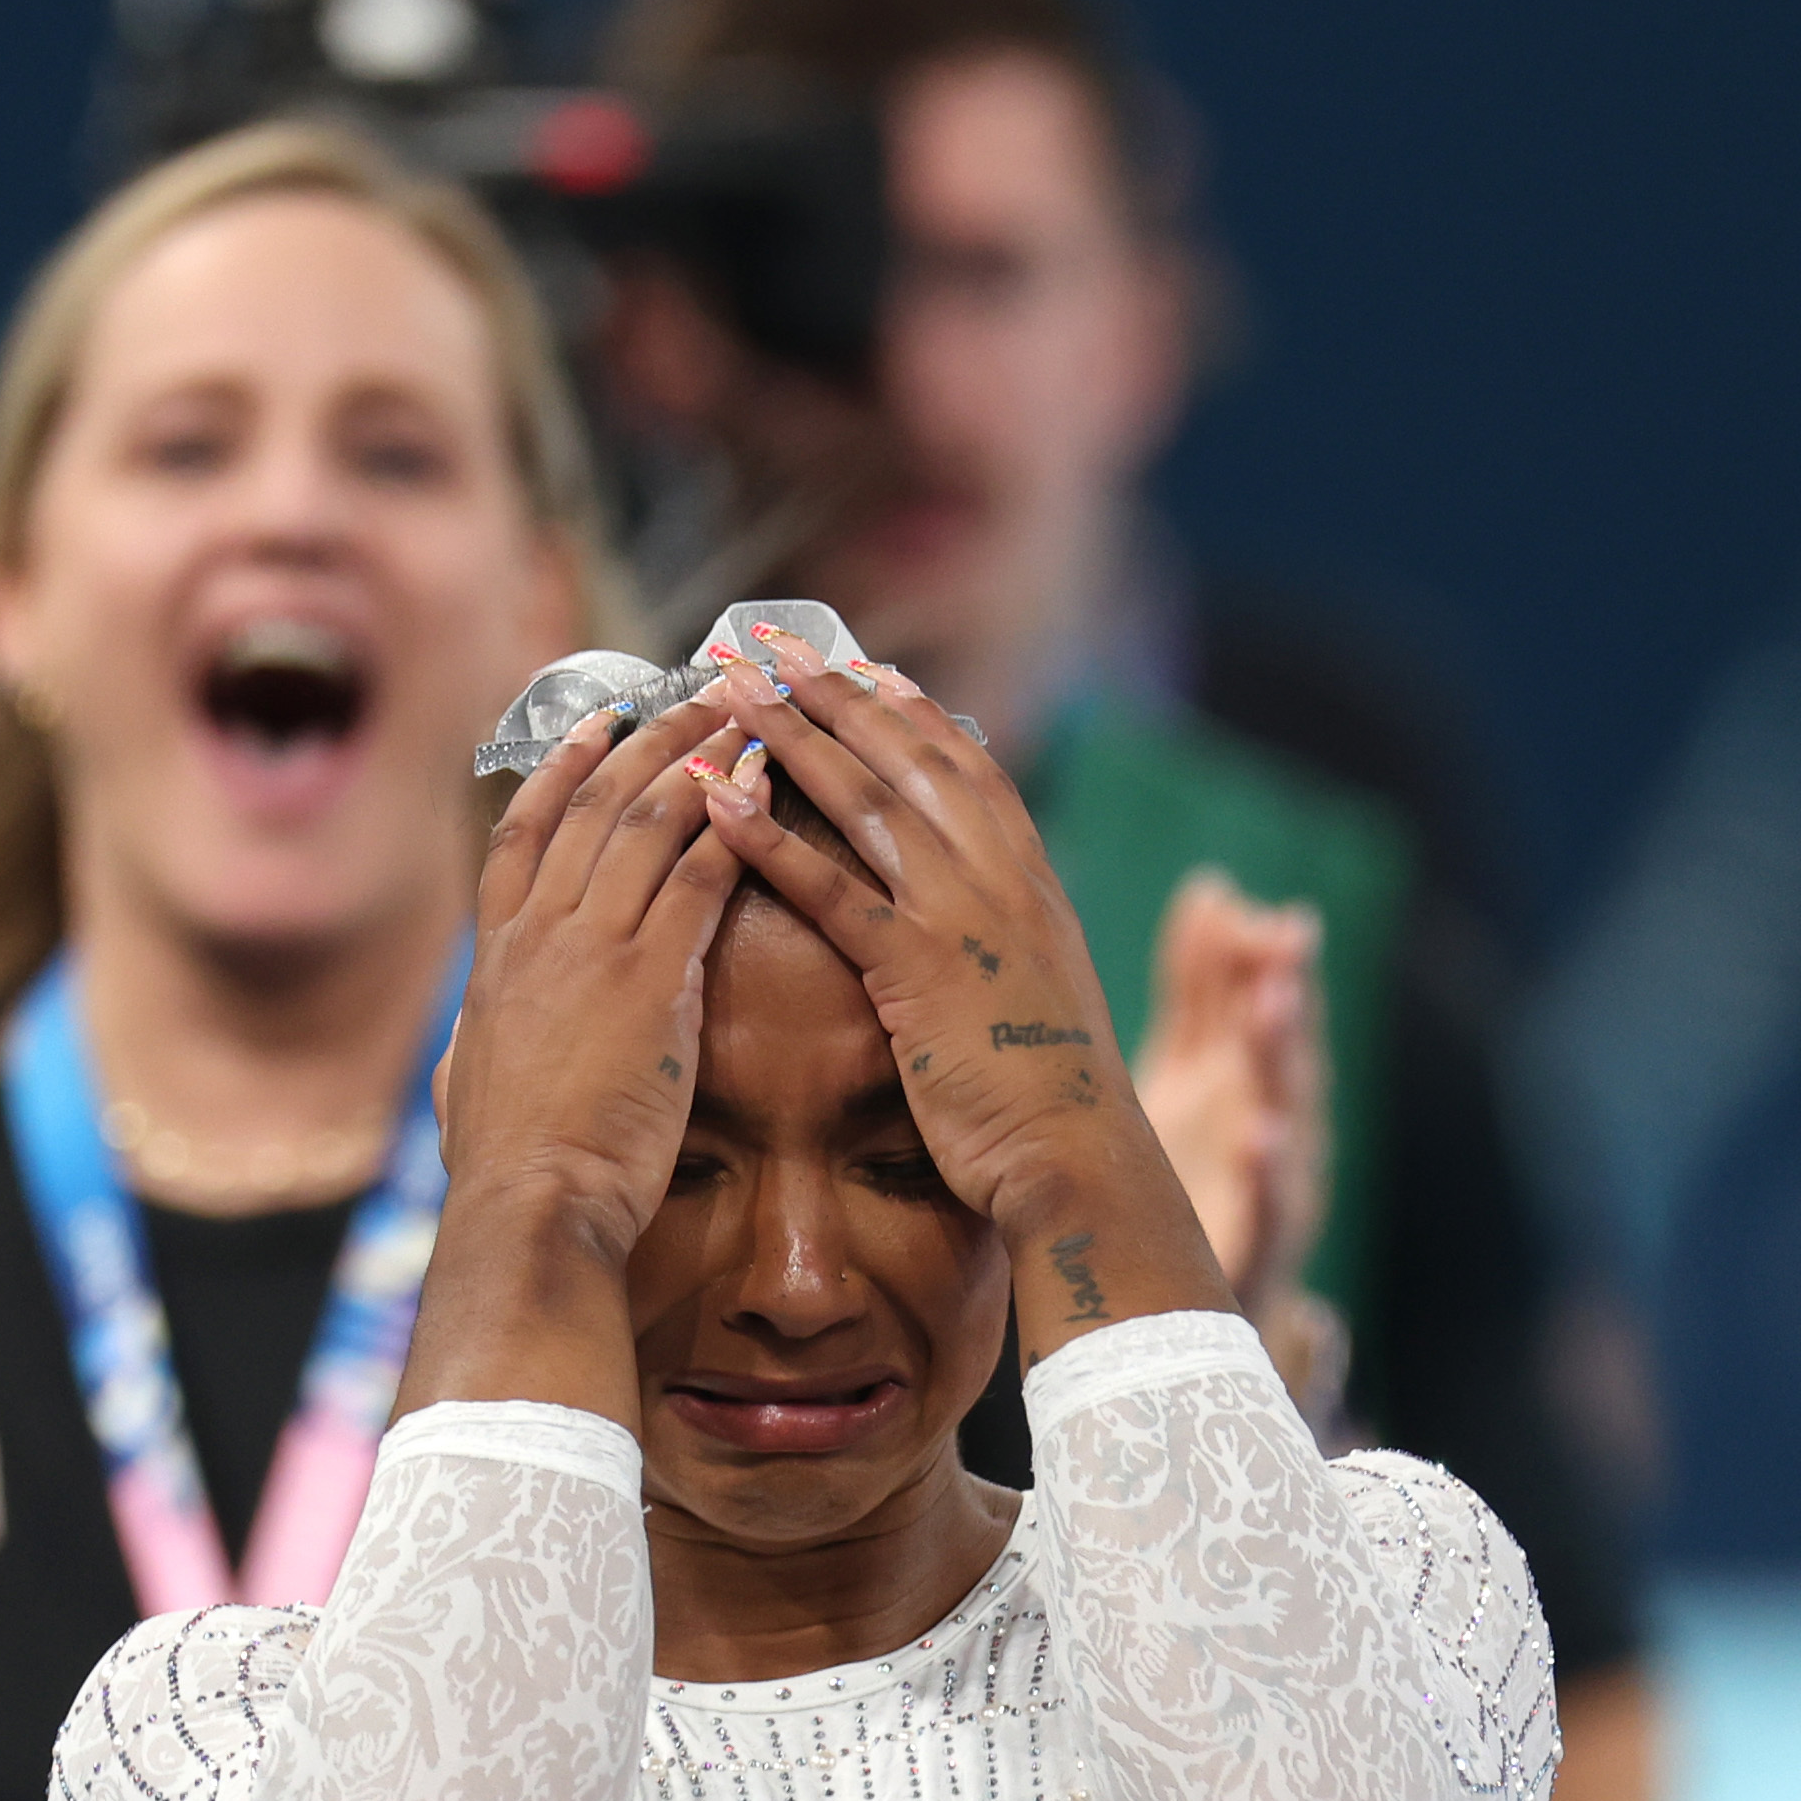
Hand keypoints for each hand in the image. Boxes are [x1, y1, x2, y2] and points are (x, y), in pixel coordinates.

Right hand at [440, 683, 757, 1248]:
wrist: (530, 1201)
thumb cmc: (503, 1167)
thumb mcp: (461, 1089)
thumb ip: (470, 1047)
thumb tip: (461, 1046)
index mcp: (494, 959)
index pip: (522, 836)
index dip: (560, 772)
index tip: (597, 726)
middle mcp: (537, 935)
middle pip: (591, 807)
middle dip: (648, 742)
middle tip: (695, 697)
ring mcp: (590, 950)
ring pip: (645, 823)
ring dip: (697, 761)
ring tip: (743, 720)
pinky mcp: (648, 980)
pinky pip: (695, 877)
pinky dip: (731, 824)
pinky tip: (764, 788)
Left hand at [685, 641, 1229, 1349]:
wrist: (1079, 1155)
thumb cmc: (1049, 1093)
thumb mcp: (1036, 989)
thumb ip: (1004, 936)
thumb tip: (975, 914)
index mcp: (1028, 878)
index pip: (964, 765)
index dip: (909, 710)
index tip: (864, 663)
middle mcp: (997, 877)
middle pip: (906, 758)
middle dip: (835, 694)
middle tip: (771, 645)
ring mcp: (960, 916)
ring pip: (867, 801)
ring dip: (794, 737)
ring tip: (733, 688)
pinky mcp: (917, 970)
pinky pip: (833, 891)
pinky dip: (773, 841)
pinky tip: (721, 802)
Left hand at [1132, 871, 1327, 1297]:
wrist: (1194, 1306)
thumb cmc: (1192, 1173)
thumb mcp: (1188, 1069)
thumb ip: (1203, 986)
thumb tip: (1213, 886)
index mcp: (1244, 1077)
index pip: (1253, 1001)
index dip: (1247, 950)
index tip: (1226, 901)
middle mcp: (1270, 1118)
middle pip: (1280, 1047)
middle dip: (1283, 988)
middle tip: (1278, 934)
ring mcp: (1272, 1182)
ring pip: (1286, 1110)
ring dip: (1281, 1057)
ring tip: (1273, 1004)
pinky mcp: (1259, 1245)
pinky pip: (1268, 1206)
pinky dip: (1269, 1170)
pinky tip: (1260, 1136)